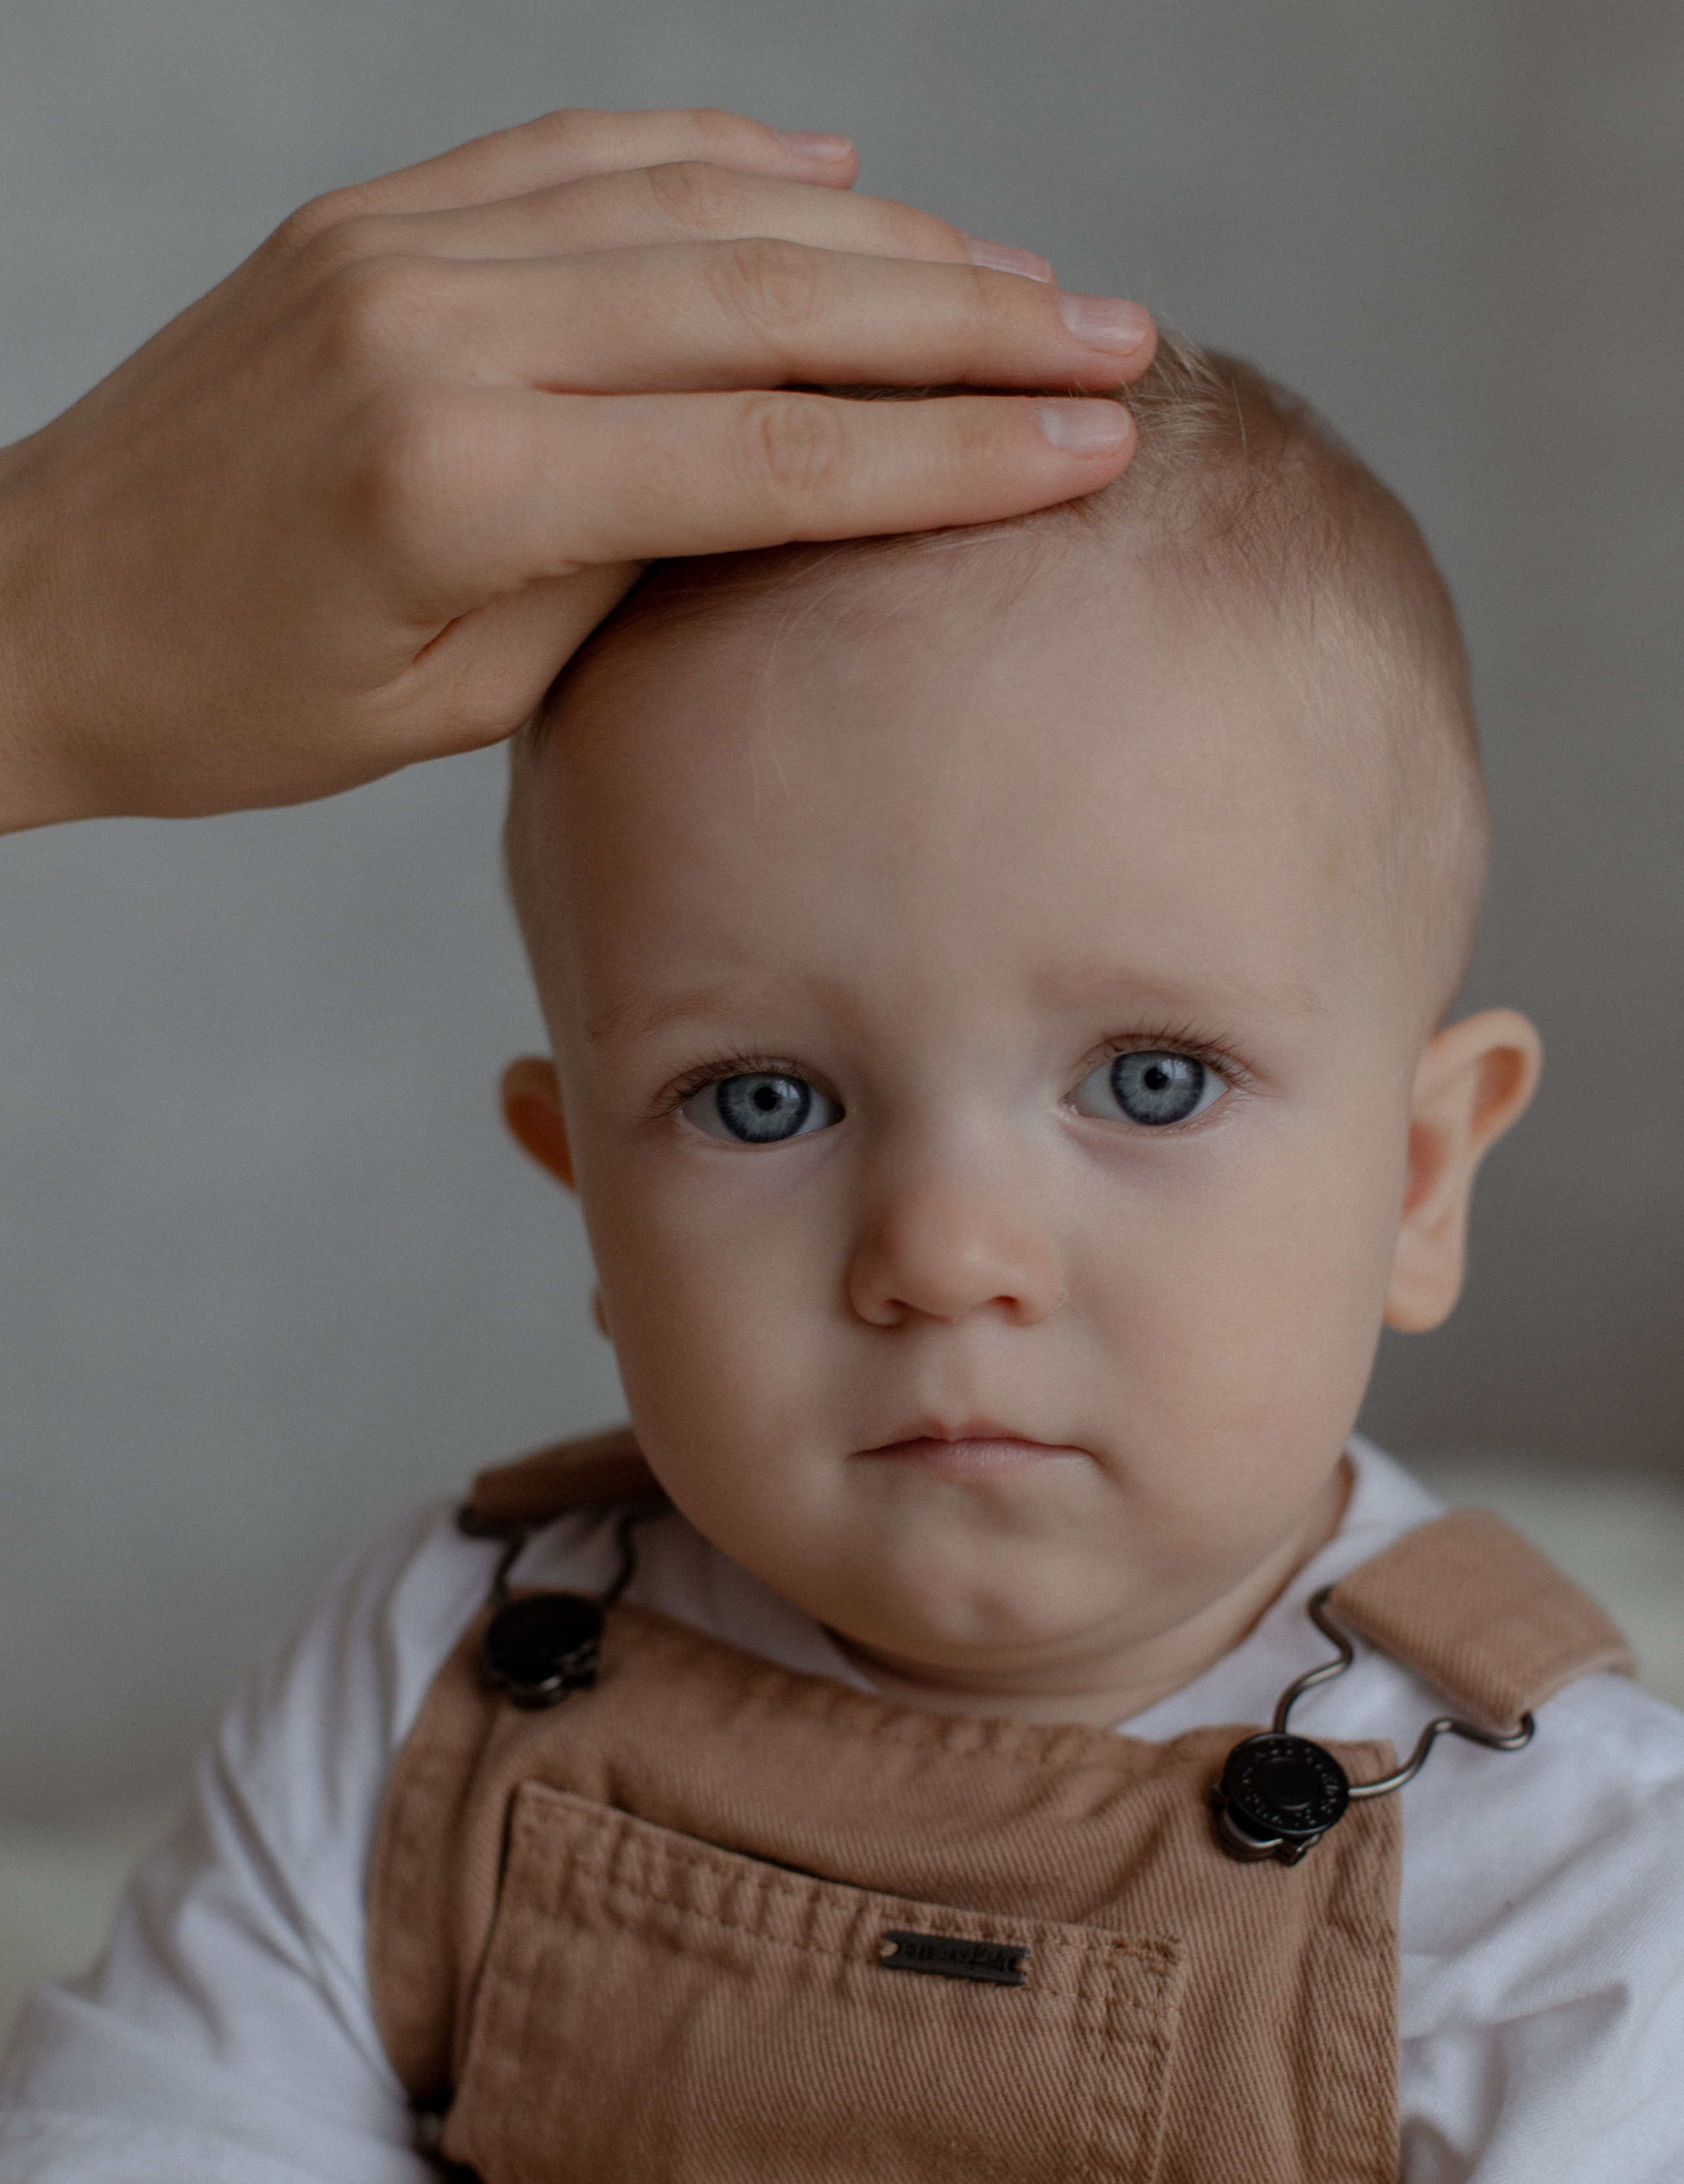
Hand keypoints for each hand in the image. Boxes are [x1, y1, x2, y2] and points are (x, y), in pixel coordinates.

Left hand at [0, 106, 1152, 830]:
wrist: (34, 606)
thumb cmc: (234, 702)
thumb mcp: (451, 696)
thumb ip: (615, 575)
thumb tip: (772, 486)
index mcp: (459, 482)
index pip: (769, 453)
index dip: (951, 452)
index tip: (1095, 442)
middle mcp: (435, 327)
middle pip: (764, 301)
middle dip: (964, 323)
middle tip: (1114, 334)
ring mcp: (397, 246)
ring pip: (694, 208)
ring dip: (880, 235)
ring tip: (1018, 272)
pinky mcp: (371, 215)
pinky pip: (582, 153)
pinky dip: (721, 157)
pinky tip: (831, 175)